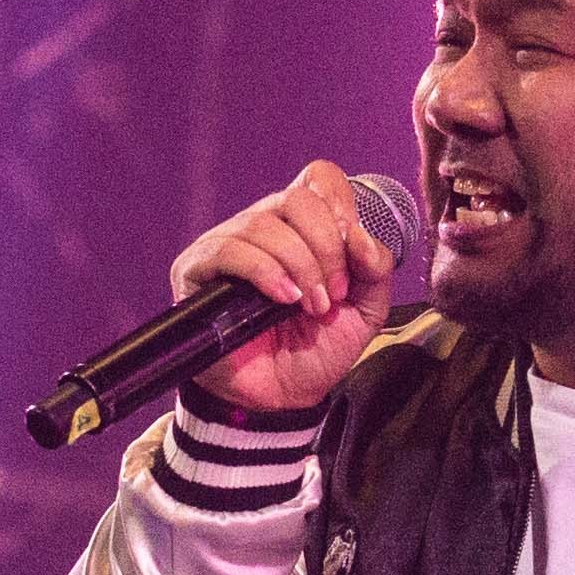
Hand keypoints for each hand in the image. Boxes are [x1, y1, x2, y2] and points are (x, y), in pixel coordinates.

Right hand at [167, 160, 403, 416]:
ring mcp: (228, 242)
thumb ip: (376, 269)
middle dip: (326, 247)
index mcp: (304, 225)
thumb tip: (363, 236)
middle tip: (332, 293)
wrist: (280, 396)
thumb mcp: (365, 310)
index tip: (354, 248)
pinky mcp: (198, 268)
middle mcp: (265, 224)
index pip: (319, 178)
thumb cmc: (316, 349)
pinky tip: (282, 299)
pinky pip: (231, 250)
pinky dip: (266, 273)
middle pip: (298, 199)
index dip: (341, 204)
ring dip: (300, 267)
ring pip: (266, 224)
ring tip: (310, 307)